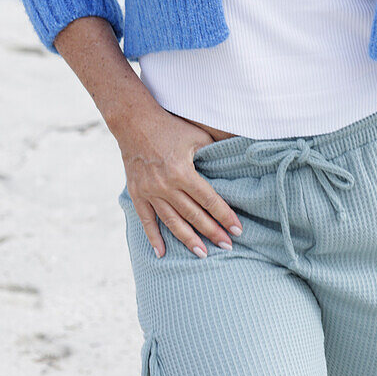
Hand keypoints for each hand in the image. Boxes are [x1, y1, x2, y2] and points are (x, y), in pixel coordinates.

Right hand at [114, 101, 243, 258]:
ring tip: (202, 254)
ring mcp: (149, 192)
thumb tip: (242, 151)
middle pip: (193, 215)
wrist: (134, 122)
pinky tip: (162, 252)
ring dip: (188, 239)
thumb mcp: (197, 133)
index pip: (209, 200)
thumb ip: (218, 146)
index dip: (224, 216)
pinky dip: (154, 237)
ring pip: (172, 222)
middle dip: (212, 232)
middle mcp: (166, 186)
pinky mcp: (137, 193)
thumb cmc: (170, 126)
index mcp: (183, 172)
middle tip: (227, 247)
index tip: (237, 230)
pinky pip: (146, 220)